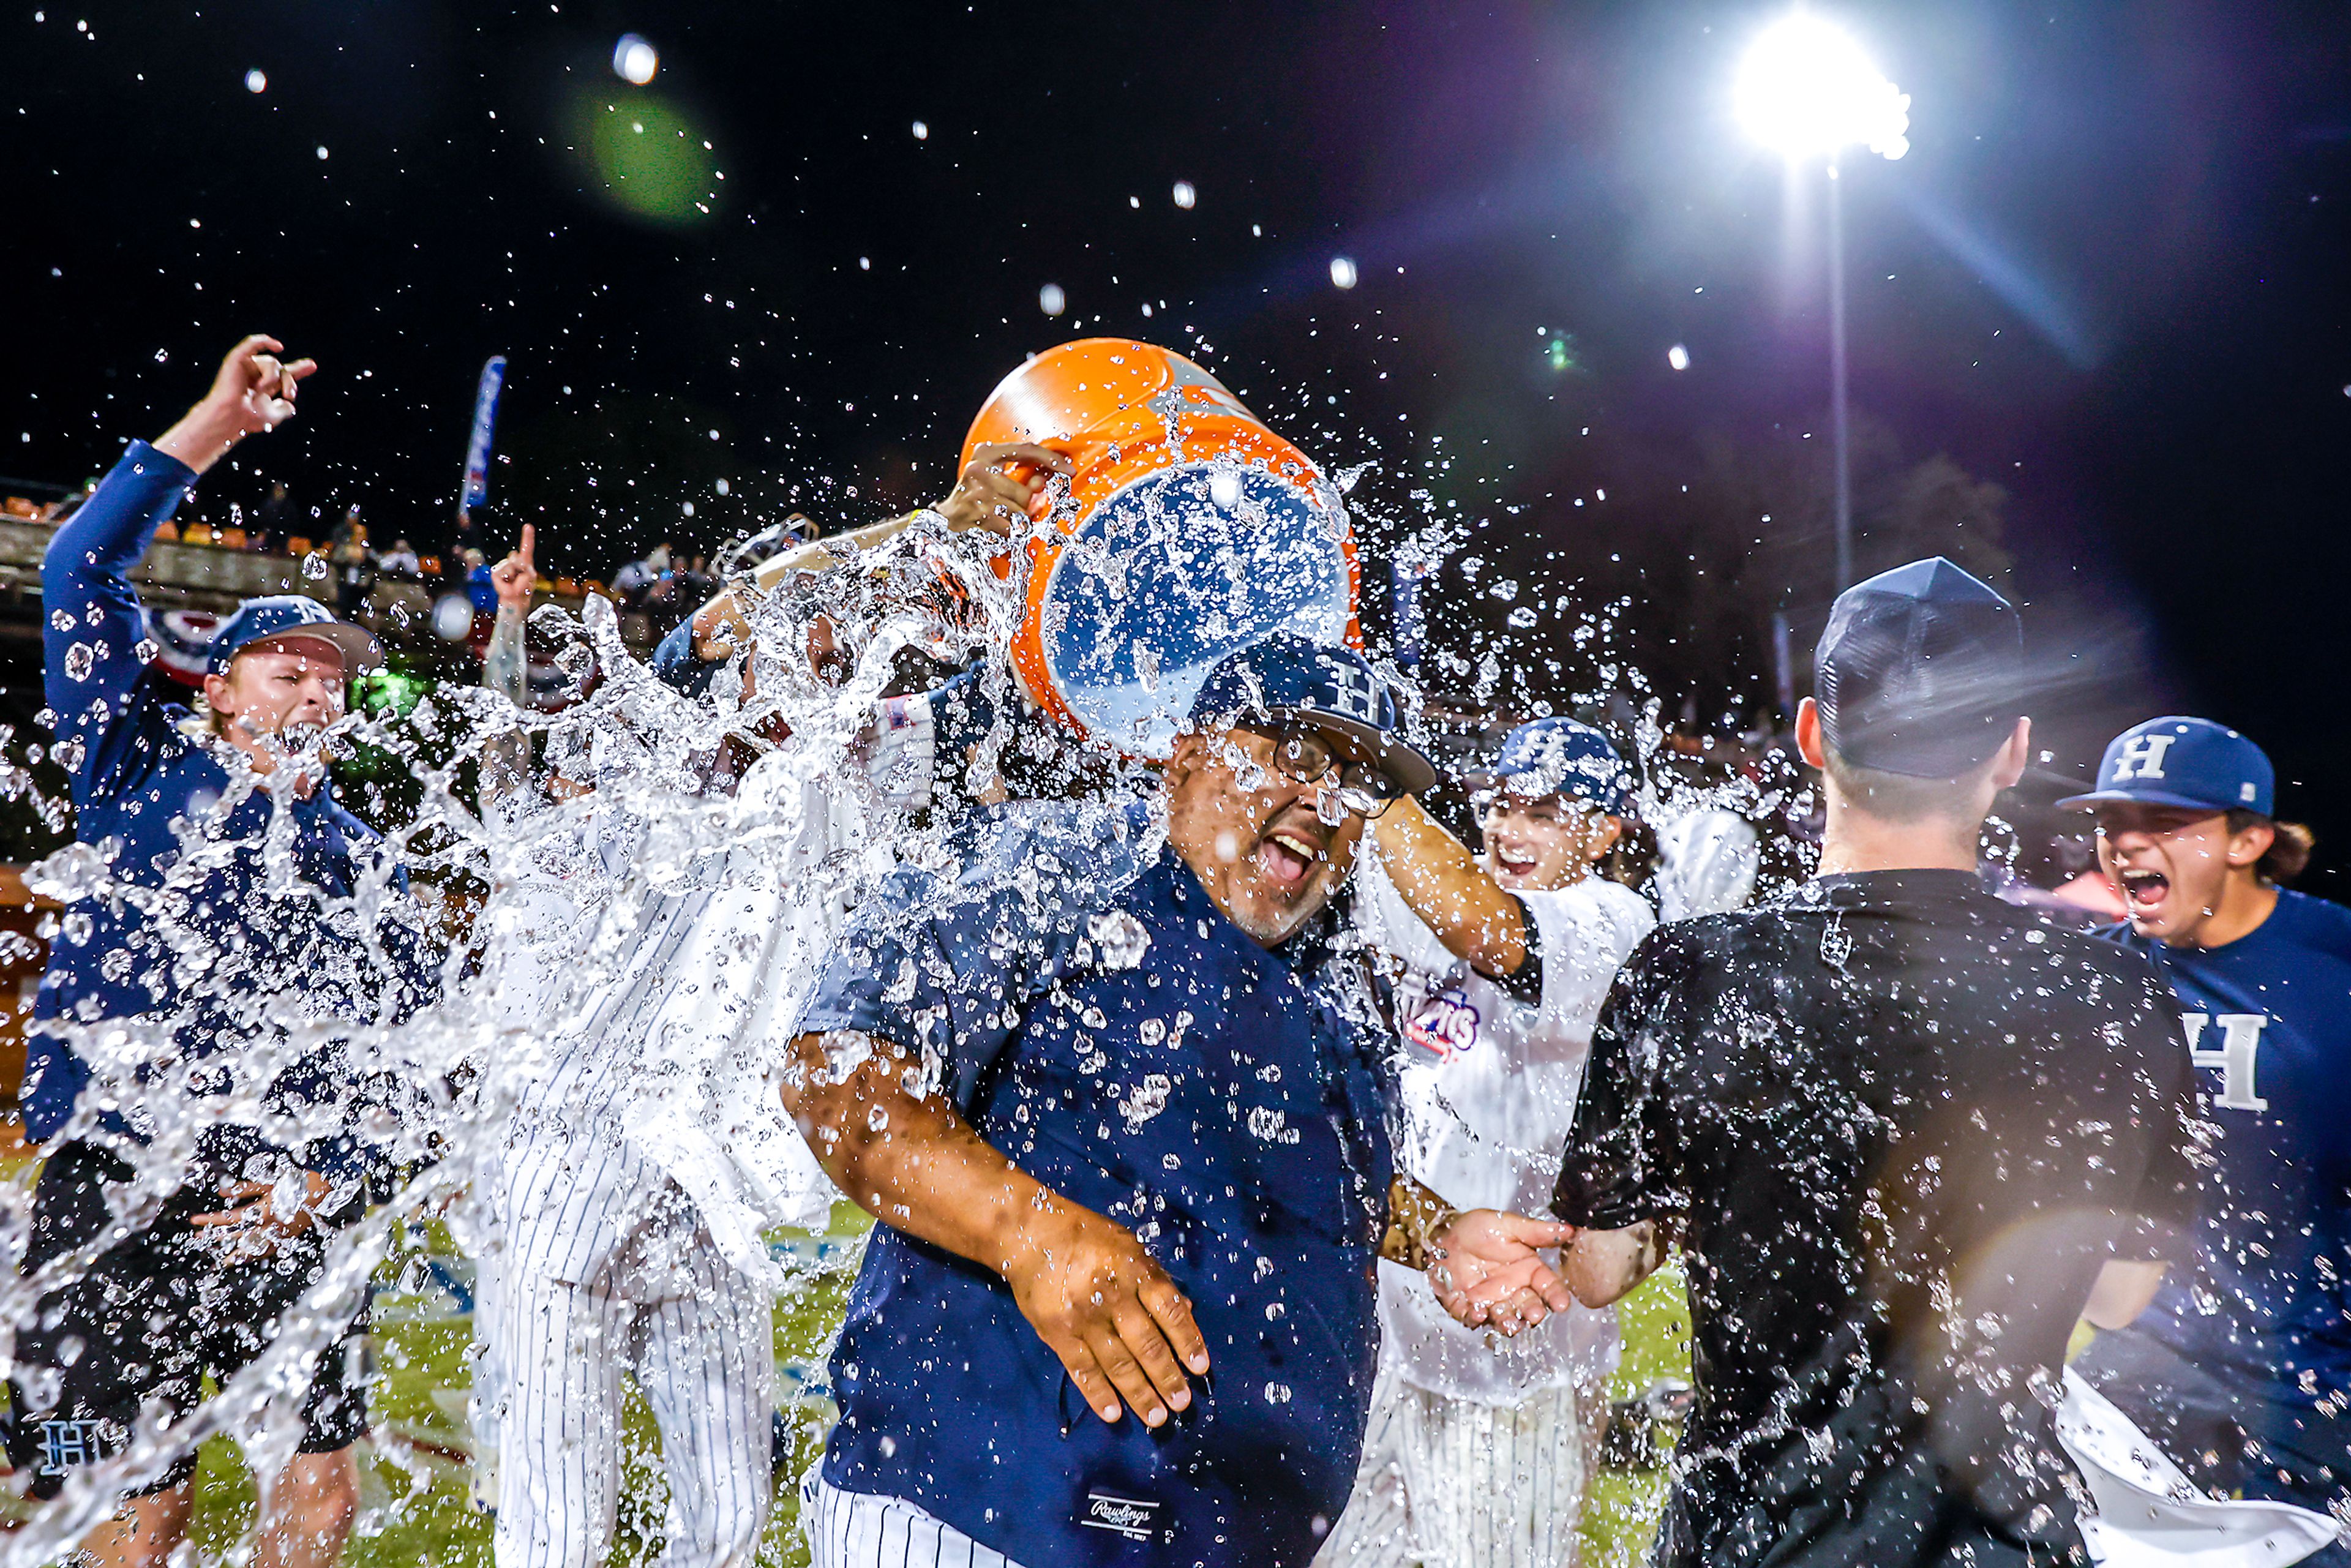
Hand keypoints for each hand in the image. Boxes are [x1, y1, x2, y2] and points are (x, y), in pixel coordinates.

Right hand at [155, 335, 318, 474]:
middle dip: (290, 381)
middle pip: (282, 370)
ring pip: (272, 362)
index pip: (283, 375)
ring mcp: (245, 366)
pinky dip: (265, 341)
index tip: (312, 366)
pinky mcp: (236, 360)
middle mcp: (255, 375)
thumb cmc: (247, 419)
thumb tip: (290, 406)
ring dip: (273, 377)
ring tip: (262, 389)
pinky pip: (252, 343)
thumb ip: (283, 409)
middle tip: (290, 395)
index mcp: (264, 386)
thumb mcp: (273, 416)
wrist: (231, 418)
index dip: (298, 370)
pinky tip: (280, 347)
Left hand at [190, 1169, 331, 1258]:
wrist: (325, 1191)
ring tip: (218, 1260)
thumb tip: (221, 1191)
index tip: (194, 1220)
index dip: (210, 1220)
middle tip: (197, 1238)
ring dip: (232, 1253)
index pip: (229, 1219)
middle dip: (214, 1236)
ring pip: (250, 1249)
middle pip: (235, 1235)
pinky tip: (244, 1259)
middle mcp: (268, 1226)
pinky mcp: (286, 1239)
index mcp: (263, 1210)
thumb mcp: (270, 1182)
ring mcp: (278, 1235)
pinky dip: (254, 1256)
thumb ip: (245, 1188)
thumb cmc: (297, 1182)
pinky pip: (267, 1252)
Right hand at [491, 523, 535, 612]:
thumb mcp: (530, 576)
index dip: (527, 537)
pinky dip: (507, 578)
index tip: (528, 526)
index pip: (526, 547)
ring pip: (511, 564)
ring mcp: (503, 566)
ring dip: (515, 575)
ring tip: (515, 583)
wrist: (515, 600)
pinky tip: (507, 584)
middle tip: (522, 579)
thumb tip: (513, 555)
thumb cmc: (524, 589)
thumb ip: (525, 564)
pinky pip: (503, 571)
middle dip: (522, 568)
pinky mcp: (495, 572)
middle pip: (518, 558)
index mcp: (524, 562)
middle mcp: (513, 561)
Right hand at [933, 441, 1071, 534]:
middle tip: (1015, 507)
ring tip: (1003, 516)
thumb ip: (1020, 475)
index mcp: (986, 453)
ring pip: (1019, 512)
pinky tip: (998, 526)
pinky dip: (1010, 531)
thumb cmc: (974, 493)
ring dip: (1018, 520)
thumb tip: (1043, 482)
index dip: (1051, 459)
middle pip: (1026, 493)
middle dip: (1027, 506)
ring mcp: (977, 493)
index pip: (1027, 450)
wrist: (945, 515)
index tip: (1069, 469)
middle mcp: (979, 469)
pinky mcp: (976, 513)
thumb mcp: (994, 476)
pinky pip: (1010, 528)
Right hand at [1000, 1203, 1210, 1427]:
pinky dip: (1098, 1394)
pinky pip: (1081, 1370)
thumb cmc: (1087, 1237)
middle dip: (1167, 1378)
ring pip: (1117, 1364)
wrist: (1030, 1233)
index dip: (1188, 1341)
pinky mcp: (1057, 1333)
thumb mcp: (1129, 1247)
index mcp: (1135, 1270)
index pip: (1169, 1311)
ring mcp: (1083, 1317)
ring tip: (1157, 1417)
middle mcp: (1112, 1295)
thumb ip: (1155, 1280)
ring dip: (1140, 1394)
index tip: (1200, 1367)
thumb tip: (1186, 1311)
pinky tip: (1114, 1414)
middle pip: (1146, 1345)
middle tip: (1182, 1403)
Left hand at [1429, 1209, 1575, 1335]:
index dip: (1556, 1295)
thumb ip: (1536, 1232)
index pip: (1547, 1285)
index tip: (1562, 1303)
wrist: (1445, 1233)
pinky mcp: (1467, 1307)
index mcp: (1527, 1270)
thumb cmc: (1478, 1229)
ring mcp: (1490, 1301)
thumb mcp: (1508, 1225)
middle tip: (1535, 1315)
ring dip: (1507, 1322)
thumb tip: (1568, 1229)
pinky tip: (1478, 1312)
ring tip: (1509, 1322)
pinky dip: (1476, 1317)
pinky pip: (1473, 1317)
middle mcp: (1512, 1289)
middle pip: (1528, 1306)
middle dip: (1532, 1313)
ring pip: (1504, 1318)